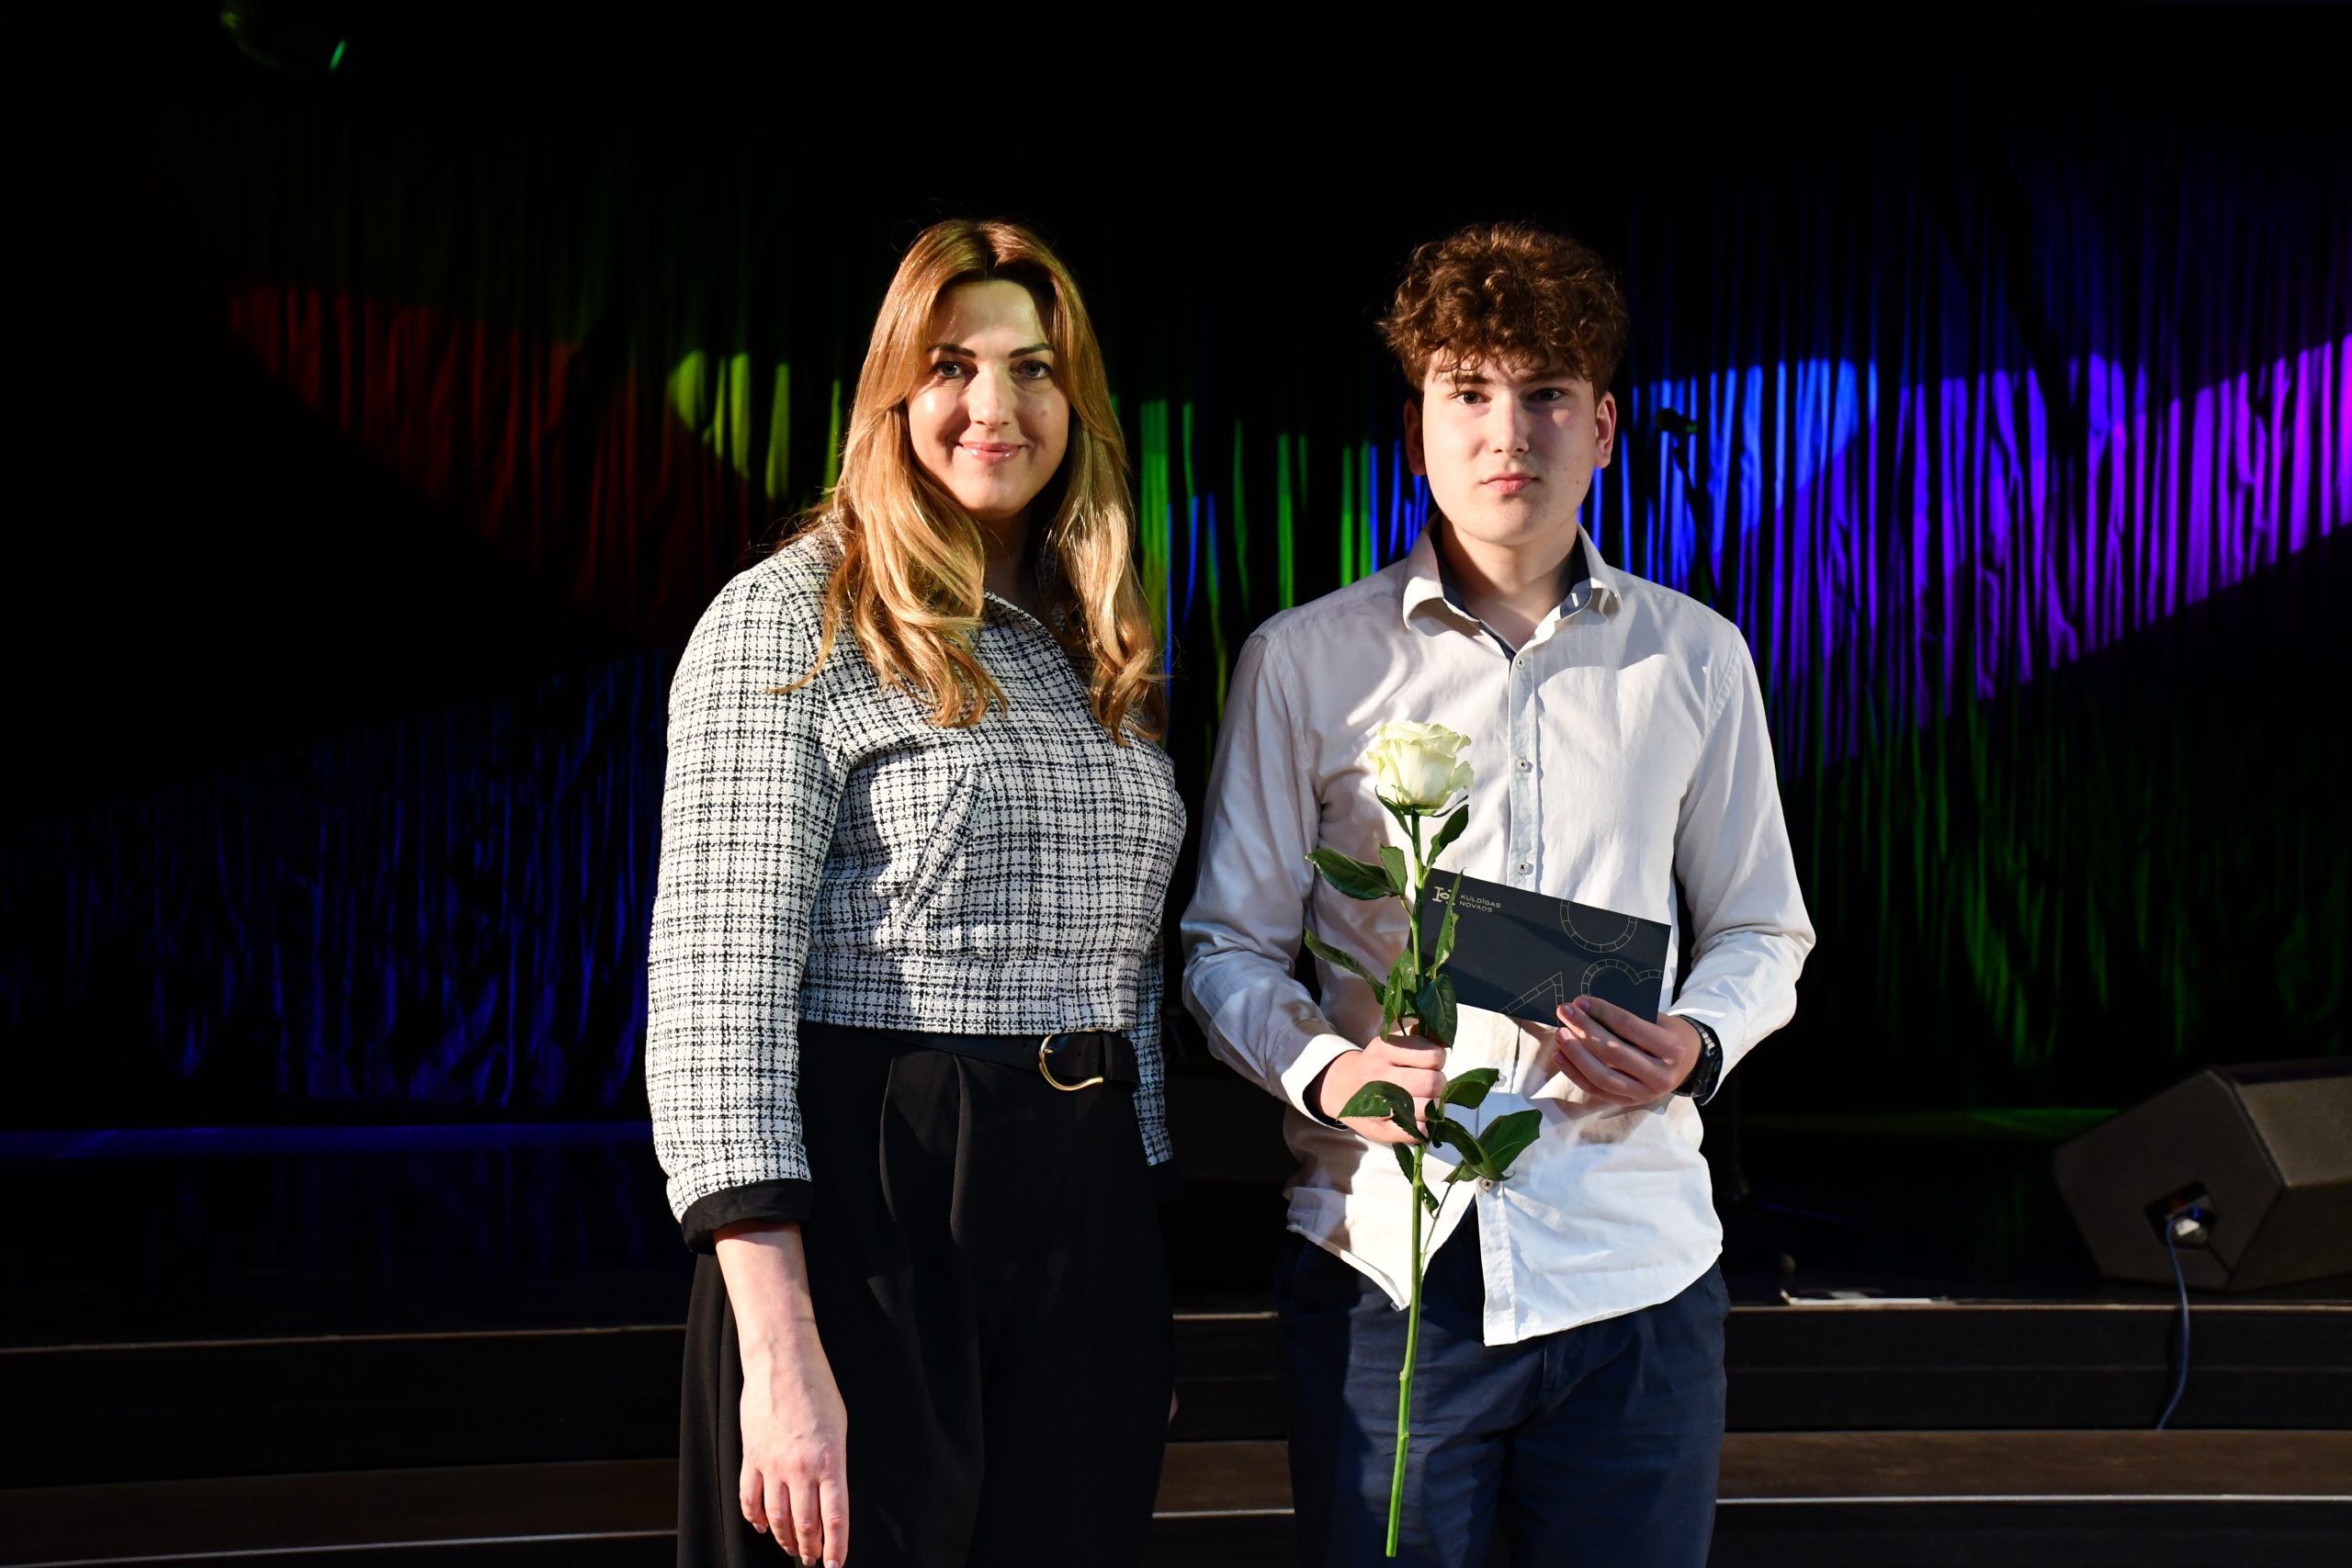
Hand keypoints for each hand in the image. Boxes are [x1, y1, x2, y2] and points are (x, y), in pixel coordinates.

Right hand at [738, 1324, 849, 1565]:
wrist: (782, 1362)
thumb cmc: (817, 1389)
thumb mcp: (839, 1428)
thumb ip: (833, 1464)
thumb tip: (828, 1494)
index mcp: (830, 1461)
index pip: (835, 1518)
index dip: (836, 1547)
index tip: (836, 1565)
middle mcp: (801, 1469)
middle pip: (805, 1524)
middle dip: (809, 1548)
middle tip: (812, 1560)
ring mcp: (773, 1465)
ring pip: (777, 1517)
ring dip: (784, 1538)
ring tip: (791, 1548)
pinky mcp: (751, 1457)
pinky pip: (750, 1498)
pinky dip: (755, 1518)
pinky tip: (762, 1526)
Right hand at [1315, 1032, 1447, 1143]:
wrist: (1343, 1089)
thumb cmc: (1378, 1065)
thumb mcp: (1391, 1045)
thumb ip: (1418, 1042)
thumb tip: (1444, 1040)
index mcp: (1383, 1049)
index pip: (1432, 1055)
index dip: (1438, 1060)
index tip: (1429, 1064)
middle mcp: (1378, 1074)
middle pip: (1432, 1082)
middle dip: (1438, 1084)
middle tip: (1429, 1085)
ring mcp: (1378, 1104)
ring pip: (1428, 1108)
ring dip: (1433, 1106)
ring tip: (1423, 1101)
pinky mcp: (1381, 1130)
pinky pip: (1418, 1131)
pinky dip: (1423, 1126)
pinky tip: (1414, 1118)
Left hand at [1552, 996, 1699, 1105]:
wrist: (1688, 1063)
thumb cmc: (1668, 1034)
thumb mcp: (1658, 1020)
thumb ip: (1628, 1017)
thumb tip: (1585, 1008)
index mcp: (1671, 1048)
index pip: (1629, 1027)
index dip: (1602, 1012)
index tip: (1581, 1001)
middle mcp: (1660, 1075)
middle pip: (1613, 1052)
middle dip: (1584, 1030)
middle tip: (1565, 1012)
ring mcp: (1645, 1094)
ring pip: (1602, 1076)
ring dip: (1576, 1054)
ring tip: (1560, 1034)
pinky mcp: (1630, 1103)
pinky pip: (1597, 1091)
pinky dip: (1575, 1074)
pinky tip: (1560, 1056)